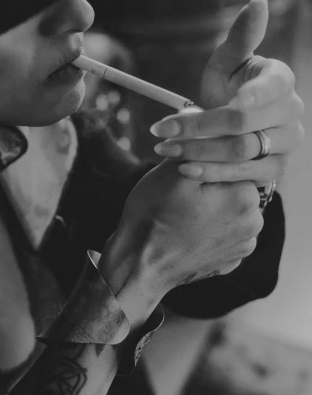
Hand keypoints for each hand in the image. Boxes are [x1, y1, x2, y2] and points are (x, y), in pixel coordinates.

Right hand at [99, 160, 263, 323]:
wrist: (140, 265)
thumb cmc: (153, 215)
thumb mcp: (171, 170)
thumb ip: (198, 147)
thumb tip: (207, 129)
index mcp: (245, 196)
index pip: (235, 163)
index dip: (208, 161)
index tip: (186, 170)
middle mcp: (254, 222)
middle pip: (235, 187)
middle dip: (213, 185)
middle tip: (181, 193)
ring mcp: (243, 246)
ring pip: (231, 211)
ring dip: (214, 207)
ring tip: (183, 213)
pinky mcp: (231, 262)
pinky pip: (225, 234)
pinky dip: (211, 230)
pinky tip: (188, 231)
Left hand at [150, 0, 304, 183]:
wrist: (237, 127)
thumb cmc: (232, 87)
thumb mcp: (229, 62)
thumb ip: (242, 36)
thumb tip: (259, 0)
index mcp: (281, 82)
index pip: (255, 97)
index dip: (222, 108)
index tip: (183, 116)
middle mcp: (291, 114)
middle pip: (241, 128)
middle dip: (196, 132)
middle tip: (161, 135)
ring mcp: (287, 145)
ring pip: (239, 154)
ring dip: (197, 154)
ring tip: (165, 150)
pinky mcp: (276, 170)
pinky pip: (242, 176)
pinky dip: (210, 173)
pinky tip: (185, 169)